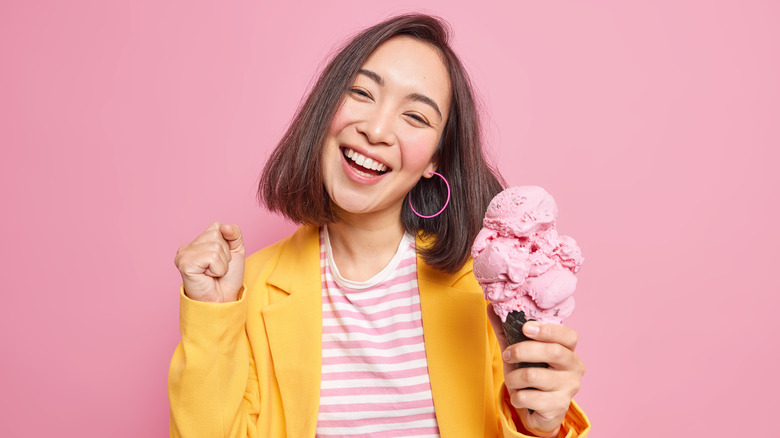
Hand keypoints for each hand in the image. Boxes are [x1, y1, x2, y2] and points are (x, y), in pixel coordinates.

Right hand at [174, 222, 245, 302]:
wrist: (223, 300)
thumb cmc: (227, 279)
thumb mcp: (236, 251)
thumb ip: (234, 234)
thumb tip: (225, 227)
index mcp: (197, 242)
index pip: (217, 227)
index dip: (227, 244)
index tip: (222, 261)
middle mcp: (187, 246)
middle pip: (216, 235)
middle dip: (225, 254)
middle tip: (217, 269)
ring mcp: (183, 254)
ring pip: (216, 246)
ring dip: (222, 264)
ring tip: (213, 274)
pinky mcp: (184, 263)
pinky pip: (212, 257)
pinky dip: (217, 269)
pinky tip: (208, 276)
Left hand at [487, 307, 584, 437]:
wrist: (540, 410)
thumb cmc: (532, 373)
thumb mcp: (520, 351)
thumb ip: (507, 330)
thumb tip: (492, 307)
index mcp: (569, 349)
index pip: (569, 336)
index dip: (548, 330)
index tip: (526, 327)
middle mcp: (575, 367)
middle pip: (553, 352)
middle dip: (522, 350)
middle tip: (507, 355)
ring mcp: (569, 388)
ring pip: (534, 376)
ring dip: (513, 378)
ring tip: (512, 380)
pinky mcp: (559, 406)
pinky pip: (528, 398)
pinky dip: (516, 396)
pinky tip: (519, 396)